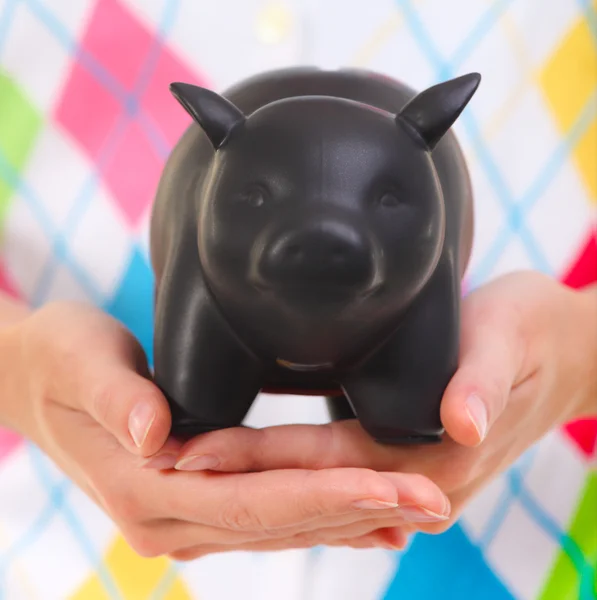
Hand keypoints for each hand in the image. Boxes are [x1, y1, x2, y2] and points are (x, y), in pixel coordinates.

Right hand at [1, 301, 449, 558]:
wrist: (34, 378)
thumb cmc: (59, 360)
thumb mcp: (81, 361)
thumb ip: (117, 398)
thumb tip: (155, 435)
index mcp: (146, 487)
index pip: (253, 500)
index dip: (326, 495)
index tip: (393, 485)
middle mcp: (169, 518)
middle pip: (280, 522)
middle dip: (360, 510)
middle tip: (436, 501)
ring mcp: (184, 518)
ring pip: (282, 527)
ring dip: (352, 519)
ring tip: (419, 509)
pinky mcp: (198, 503)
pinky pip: (269, 519)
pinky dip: (322, 520)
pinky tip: (369, 520)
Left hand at [166, 272, 596, 541]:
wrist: (562, 352)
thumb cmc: (532, 332)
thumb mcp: (510, 337)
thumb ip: (484, 379)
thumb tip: (464, 423)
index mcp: (432, 455)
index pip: (323, 463)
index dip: (254, 458)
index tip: (190, 450)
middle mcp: (414, 480)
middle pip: (305, 484)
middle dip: (231, 474)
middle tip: (158, 459)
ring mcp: (408, 478)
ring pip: (311, 489)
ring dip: (247, 479)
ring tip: (182, 462)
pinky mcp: (402, 462)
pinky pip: (330, 479)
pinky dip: (282, 476)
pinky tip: (246, 470)